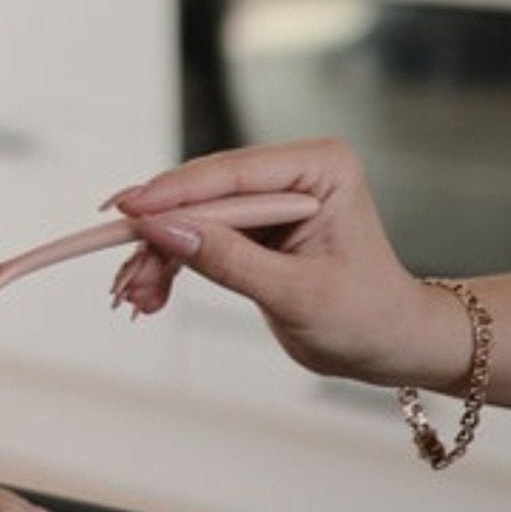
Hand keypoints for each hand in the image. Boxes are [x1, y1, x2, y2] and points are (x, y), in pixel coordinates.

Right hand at [105, 138, 466, 388]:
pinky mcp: (251, 226)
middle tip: (123, 278)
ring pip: (190, 218)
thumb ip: (228, 259)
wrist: (387, 345)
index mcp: (320, 167)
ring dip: (157, 258)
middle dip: (159, 237)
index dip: (173, 192)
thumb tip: (162, 229)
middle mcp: (291, 172)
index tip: (124, 210)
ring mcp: (268, 198)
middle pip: (202, 194)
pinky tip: (150, 296)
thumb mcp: (296, 293)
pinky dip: (169, 267)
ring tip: (136, 299)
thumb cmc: (365, 316)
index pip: (232, 173)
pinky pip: (196, 238)